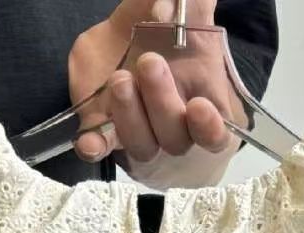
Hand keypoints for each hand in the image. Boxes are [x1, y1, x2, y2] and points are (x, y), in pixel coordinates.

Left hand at [69, 0, 239, 177]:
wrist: (133, 48)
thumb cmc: (169, 38)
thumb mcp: (184, 17)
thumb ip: (189, 6)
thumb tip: (169, 4)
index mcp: (202, 108)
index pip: (214, 135)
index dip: (209, 128)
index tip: (199, 107)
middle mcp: (173, 131)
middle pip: (174, 138)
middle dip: (162, 103)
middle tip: (150, 62)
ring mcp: (140, 136)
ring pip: (141, 144)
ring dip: (131, 115)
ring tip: (120, 79)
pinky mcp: (106, 133)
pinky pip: (101, 148)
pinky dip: (95, 146)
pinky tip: (89, 141)